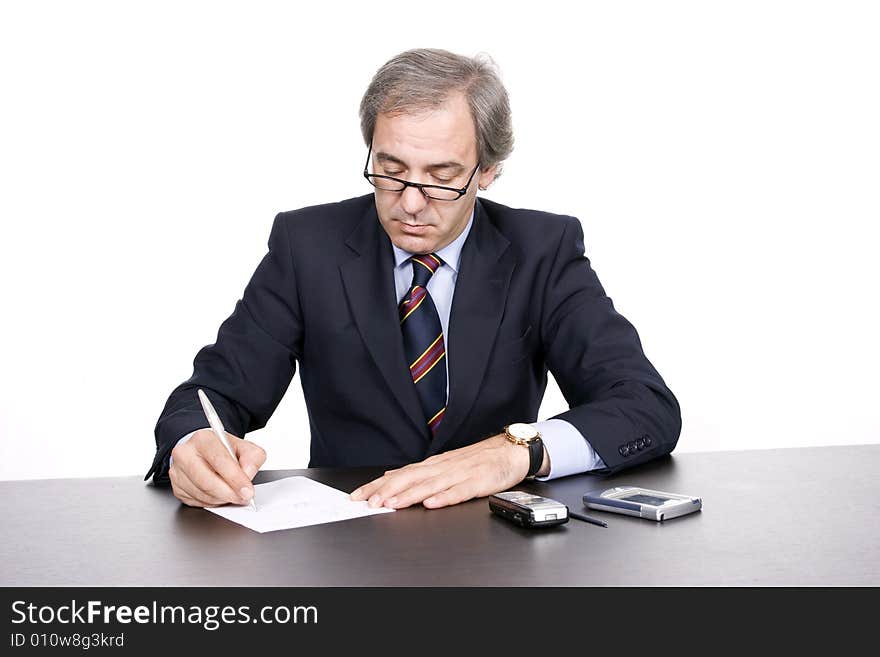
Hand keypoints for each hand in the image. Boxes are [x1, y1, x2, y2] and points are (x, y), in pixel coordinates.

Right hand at [168, 429, 266, 507]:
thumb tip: (248, 475)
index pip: (219, 460)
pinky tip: (218, 494)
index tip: (247, 491)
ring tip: (231, 493)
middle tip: (242, 498)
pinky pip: (196, 502)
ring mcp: (178, 471)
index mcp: (203, 439)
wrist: (203, 453)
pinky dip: (212, 502)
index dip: (235, 478)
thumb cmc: (223, 450)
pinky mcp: (176, 487)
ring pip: (202, 494)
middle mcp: (185, 453)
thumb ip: (252, 458)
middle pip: (206, 480)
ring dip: (221, 499)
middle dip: (228, 493)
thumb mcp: (244, 447)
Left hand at [350, 434, 547, 509]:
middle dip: (387, 491)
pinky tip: (432, 503)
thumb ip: (418, 472)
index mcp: (433, 465)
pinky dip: (445, 497)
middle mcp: (442, 467)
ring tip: (393, 505)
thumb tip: (389, 477)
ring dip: (410, 495)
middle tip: (369, 502)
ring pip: (430, 485)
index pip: (399, 475)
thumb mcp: (443, 464)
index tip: (358, 496)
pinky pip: (460, 491)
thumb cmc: (477, 460)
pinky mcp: (478, 482)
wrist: (510, 451)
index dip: (377, 485)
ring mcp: (460, 474)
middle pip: (410, 479)